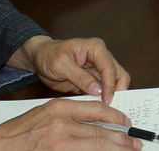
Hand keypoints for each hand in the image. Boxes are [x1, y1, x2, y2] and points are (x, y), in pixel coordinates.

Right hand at [0, 96, 137, 150]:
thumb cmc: (20, 131)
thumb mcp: (47, 111)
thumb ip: (71, 114)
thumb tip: (99, 122)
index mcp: (60, 108)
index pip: (97, 110)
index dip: (116, 117)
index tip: (127, 123)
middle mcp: (61, 126)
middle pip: (100, 133)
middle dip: (121, 139)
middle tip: (136, 143)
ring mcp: (59, 145)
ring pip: (95, 147)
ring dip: (114, 150)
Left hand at [6, 35, 131, 101]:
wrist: (40, 58)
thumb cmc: (49, 55)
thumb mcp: (61, 65)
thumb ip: (80, 77)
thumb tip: (98, 90)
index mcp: (95, 48)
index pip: (109, 67)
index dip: (110, 85)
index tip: (107, 101)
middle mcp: (101, 57)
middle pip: (118, 75)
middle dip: (116, 91)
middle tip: (109, 107)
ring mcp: (97, 69)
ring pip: (113, 84)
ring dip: (109, 96)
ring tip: (102, 110)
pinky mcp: (93, 80)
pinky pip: (102, 91)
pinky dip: (100, 100)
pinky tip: (95, 109)